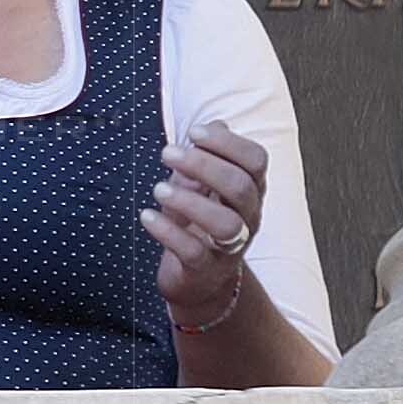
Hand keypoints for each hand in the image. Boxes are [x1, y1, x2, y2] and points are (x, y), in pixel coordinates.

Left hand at [150, 120, 274, 327]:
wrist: (198, 280)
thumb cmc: (197, 225)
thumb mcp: (199, 188)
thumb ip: (205, 159)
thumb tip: (215, 123)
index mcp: (248, 192)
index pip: (256, 161)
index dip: (228, 143)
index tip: (194, 133)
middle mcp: (247, 217)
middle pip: (241, 187)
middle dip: (204, 166)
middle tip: (167, 153)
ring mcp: (230, 245)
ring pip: (225, 222)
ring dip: (190, 201)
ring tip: (158, 189)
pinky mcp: (205, 268)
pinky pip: (193, 251)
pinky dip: (168, 231)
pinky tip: (146, 217)